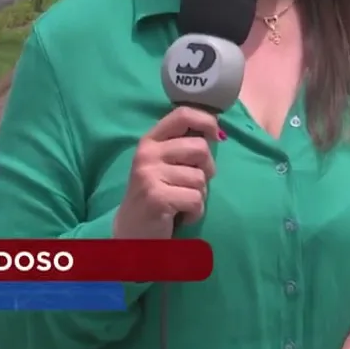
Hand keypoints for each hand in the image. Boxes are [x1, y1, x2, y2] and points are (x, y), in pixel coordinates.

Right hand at [111, 106, 220, 239]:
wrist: (131, 233)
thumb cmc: (156, 196)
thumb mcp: (164, 165)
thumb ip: (183, 147)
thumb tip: (217, 133)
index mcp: (150, 141)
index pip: (183, 114)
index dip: (206, 120)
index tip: (215, 135)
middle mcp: (147, 154)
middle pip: (200, 148)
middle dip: (207, 169)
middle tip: (194, 185)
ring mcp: (149, 175)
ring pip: (200, 178)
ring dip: (199, 195)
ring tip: (181, 202)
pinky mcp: (156, 197)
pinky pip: (196, 199)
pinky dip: (195, 212)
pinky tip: (181, 216)